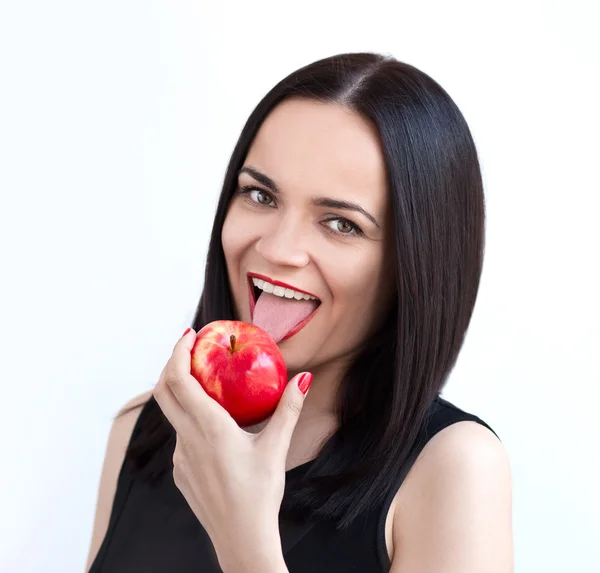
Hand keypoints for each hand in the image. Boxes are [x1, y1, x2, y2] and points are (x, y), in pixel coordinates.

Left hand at [152, 328, 311, 571]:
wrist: (242, 539)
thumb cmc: (260, 494)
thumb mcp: (276, 447)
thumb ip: (289, 409)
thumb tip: (303, 378)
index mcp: (208, 427)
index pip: (179, 379)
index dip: (179, 352)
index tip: (190, 335)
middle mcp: (186, 439)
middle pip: (163, 391)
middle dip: (172, 364)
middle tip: (190, 348)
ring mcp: (179, 457)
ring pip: (172, 415)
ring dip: (181, 392)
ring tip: (205, 383)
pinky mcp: (180, 472)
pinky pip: (180, 437)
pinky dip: (188, 419)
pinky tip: (212, 426)